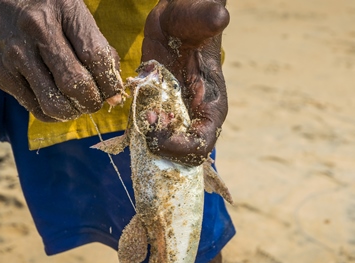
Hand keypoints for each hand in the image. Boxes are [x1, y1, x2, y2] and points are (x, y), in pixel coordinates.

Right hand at [0, 0, 122, 121]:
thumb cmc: (42, 7)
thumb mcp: (74, 13)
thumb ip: (98, 48)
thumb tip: (115, 93)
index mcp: (63, 11)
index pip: (95, 57)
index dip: (111, 84)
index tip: (114, 92)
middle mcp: (38, 31)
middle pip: (76, 84)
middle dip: (93, 101)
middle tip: (95, 100)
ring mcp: (16, 54)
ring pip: (55, 103)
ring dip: (74, 112)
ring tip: (78, 104)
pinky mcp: (2, 74)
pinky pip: (35, 108)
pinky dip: (54, 113)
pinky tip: (59, 102)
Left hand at [142, 0, 229, 165]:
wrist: (175, 21)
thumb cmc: (190, 20)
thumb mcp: (198, 18)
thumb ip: (208, 21)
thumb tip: (219, 16)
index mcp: (211, 106)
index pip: (202, 144)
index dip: (180, 147)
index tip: (158, 130)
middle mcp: (195, 116)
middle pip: (182, 154)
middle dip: (162, 144)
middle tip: (149, 120)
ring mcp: (177, 116)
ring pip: (164, 148)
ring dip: (149, 139)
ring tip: (144, 113)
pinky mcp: (159, 110)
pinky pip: (150, 134)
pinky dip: (140, 131)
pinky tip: (136, 111)